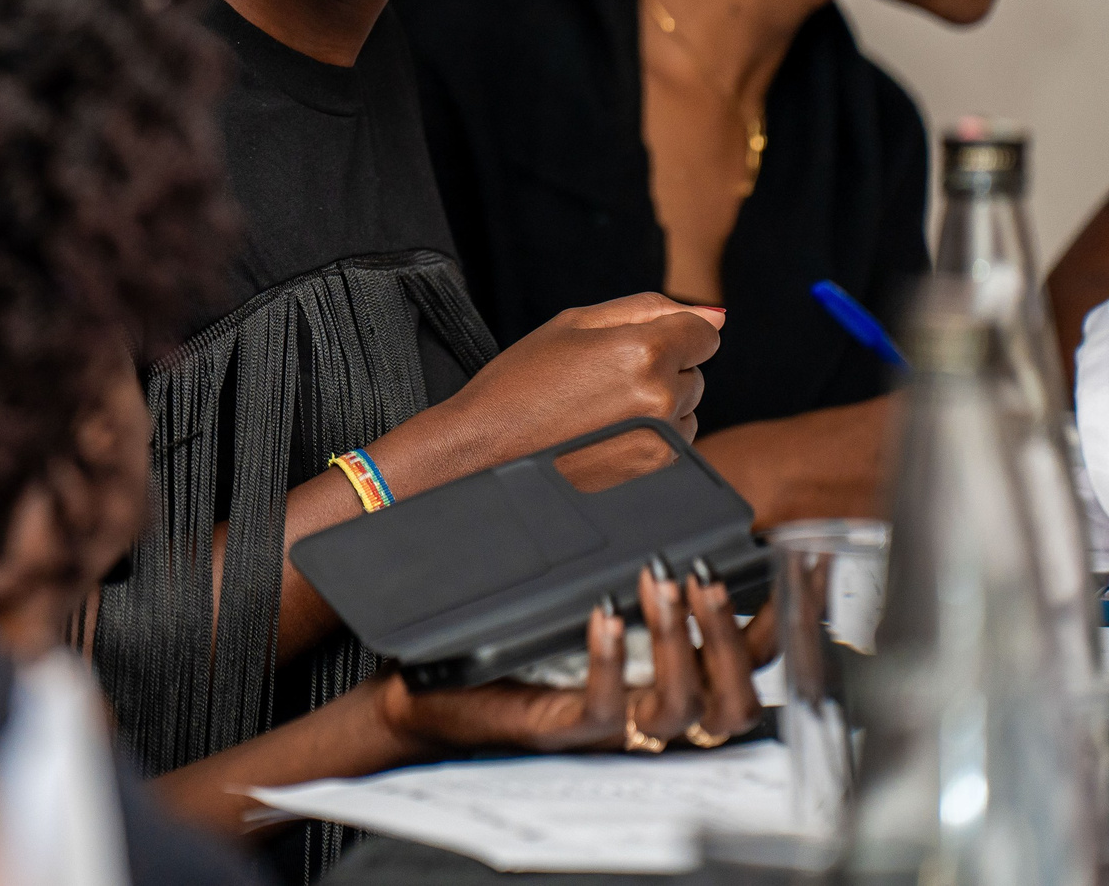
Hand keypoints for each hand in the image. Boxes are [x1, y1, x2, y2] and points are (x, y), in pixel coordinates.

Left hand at [382, 560, 768, 754]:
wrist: (438, 689)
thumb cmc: (518, 642)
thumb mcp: (588, 594)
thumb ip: (640, 571)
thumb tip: (675, 508)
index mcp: (675, 679)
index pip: (756, 660)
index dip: (788, 617)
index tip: (802, 562)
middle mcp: (654, 712)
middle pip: (737, 700)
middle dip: (735, 638)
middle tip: (707, 574)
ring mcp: (613, 728)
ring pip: (679, 707)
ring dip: (677, 642)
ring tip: (659, 582)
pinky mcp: (564, 732)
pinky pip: (603, 708)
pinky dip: (609, 660)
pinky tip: (604, 614)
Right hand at [439, 293, 724, 467]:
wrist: (485, 448)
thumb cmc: (521, 384)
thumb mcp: (573, 324)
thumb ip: (648, 309)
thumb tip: (715, 315)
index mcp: (643, 352)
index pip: (704, 333)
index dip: (670, 334)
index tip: (635, 346)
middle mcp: (661, 398)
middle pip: (694, 371)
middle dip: (661, 370)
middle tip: (601, 380)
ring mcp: (662, 442)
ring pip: (688, 409)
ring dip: (659, 406)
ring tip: (600, 412)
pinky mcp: (656, 473)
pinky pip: (677, 445)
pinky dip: (651, 438)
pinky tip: (606, 437)